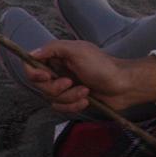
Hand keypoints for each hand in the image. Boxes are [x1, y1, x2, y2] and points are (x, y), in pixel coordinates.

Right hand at [22, 39, 155, 114]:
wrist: (124, 86)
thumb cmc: (103, 66)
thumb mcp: (77, 51)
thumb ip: (53, 48)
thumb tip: (32, 53)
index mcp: (58, 57)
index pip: (32, 65)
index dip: (34, 73)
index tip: (45, 76)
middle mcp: (59, 71)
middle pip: (40, 85)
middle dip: (55, 87)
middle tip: (70, 82)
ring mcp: (65, 87)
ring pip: (51, 98)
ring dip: (69, 97)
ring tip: (85, 91)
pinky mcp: (72, 99)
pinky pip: (61, 108)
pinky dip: (74, 105)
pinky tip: (86, 100)